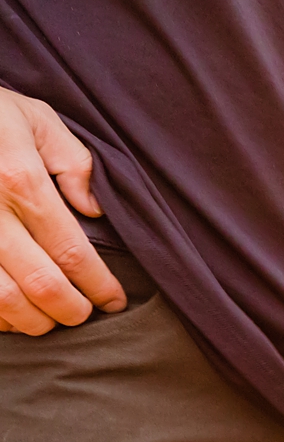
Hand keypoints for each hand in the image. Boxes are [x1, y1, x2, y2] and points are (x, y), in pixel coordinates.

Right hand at [0, 89, 125, 334]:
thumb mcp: (37, 120)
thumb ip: (75, 163)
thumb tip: (95, 210)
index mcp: (19, 179)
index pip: (71, 250)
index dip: (99, 285)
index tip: (114, 300)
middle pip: (40, 283)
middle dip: (70, 310)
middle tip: (85, 314)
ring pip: (0, 300)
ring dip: (32, 321)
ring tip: (50, 319)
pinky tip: (11, 312)